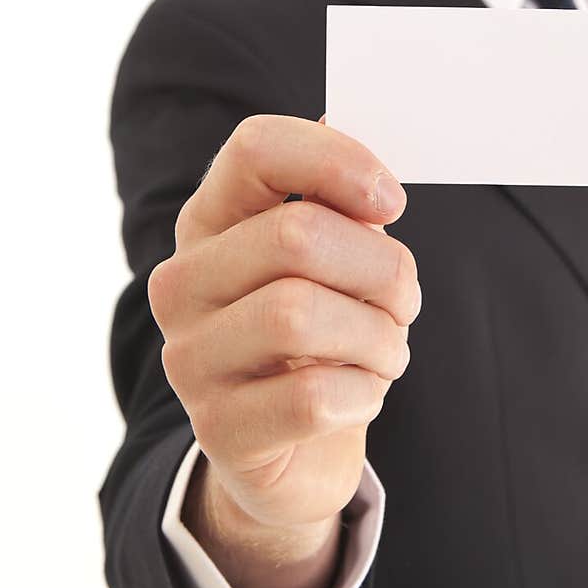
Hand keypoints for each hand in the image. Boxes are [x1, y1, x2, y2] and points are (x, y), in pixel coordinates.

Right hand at [148, 113, 419, 534]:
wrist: (292, 450)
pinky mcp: (219, 431)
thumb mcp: (333, 260)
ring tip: (386, 351)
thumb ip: (342, 203)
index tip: (392, 200)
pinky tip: (359, 395)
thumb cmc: (321, 335)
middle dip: (382, 268)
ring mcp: (190, 359)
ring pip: (301, 314)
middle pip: (296, 234)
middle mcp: (182, 283)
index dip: (337, 161)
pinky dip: (363, 393)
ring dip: (378, 335)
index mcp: (210, 221)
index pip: (256, 148)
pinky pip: (313, 396)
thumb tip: (352, 136)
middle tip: (405, 300)